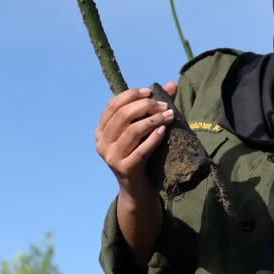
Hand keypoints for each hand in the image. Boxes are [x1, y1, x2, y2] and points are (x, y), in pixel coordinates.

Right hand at [97, 85, 173, 199]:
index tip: (150, 92)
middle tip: (165, 106)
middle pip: (122, 115)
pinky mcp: (124, 169)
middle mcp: (101, 143)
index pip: (113, 105)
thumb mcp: (145, 130)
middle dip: (146, 106)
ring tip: (169, 116)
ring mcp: (111, 157)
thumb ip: (154, 107)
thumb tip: (171, 84)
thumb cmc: (142, 156)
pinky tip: (163, 131)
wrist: (139, 189)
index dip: (131, 95)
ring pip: (132, 131)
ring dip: (153, 120)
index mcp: (101, 130)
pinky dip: (153, 138)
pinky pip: (141, 150)